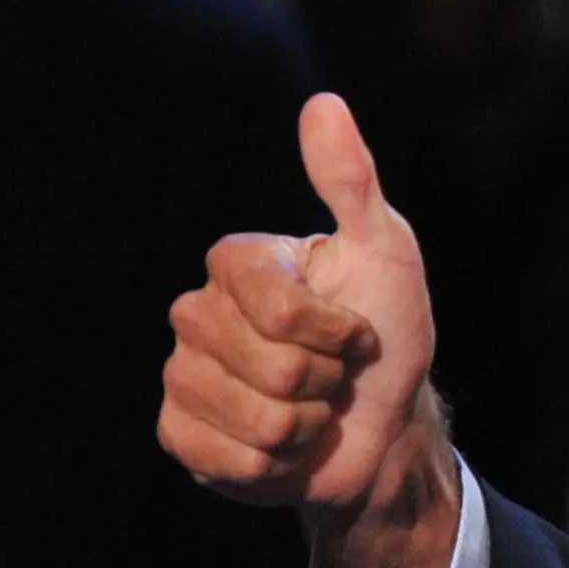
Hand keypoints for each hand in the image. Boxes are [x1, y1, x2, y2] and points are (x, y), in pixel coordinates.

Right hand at [158, 94, 459, 567]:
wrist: (383, 425)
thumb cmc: (389, 333)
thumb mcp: (386, 252)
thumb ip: (350, 182)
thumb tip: (324, 104)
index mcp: (237, 265)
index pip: (278, 308)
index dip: (336, 331)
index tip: (356, 328)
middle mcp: (196, 314)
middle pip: (271, 367)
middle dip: (327, 380)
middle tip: (335, 375)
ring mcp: (182, 375)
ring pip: (255, 418)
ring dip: (307, 424)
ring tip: (313, 409)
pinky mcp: (180, 434)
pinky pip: (223, 456)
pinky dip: (275, 463)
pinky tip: (284, 448)